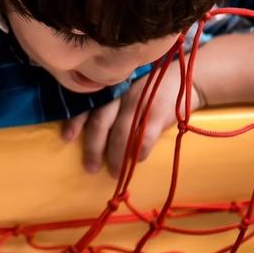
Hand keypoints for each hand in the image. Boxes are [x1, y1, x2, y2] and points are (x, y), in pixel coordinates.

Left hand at [62, 67, 203, 176]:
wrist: (187, 79)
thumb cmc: (151, 87)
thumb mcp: (128, 88)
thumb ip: (111, 102)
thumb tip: (89, 130)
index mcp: (112, 87)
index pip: (88, 104)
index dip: (76, 121)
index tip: (66, 138)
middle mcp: (122, 93)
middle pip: (101, 121)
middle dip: (93, 147)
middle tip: (90, 167)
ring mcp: (140, 103)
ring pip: (121, 133)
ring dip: (116, 156)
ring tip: (114, 173)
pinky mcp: (158, 114)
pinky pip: (144, 138)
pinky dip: (138, 153)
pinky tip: (136, 162)